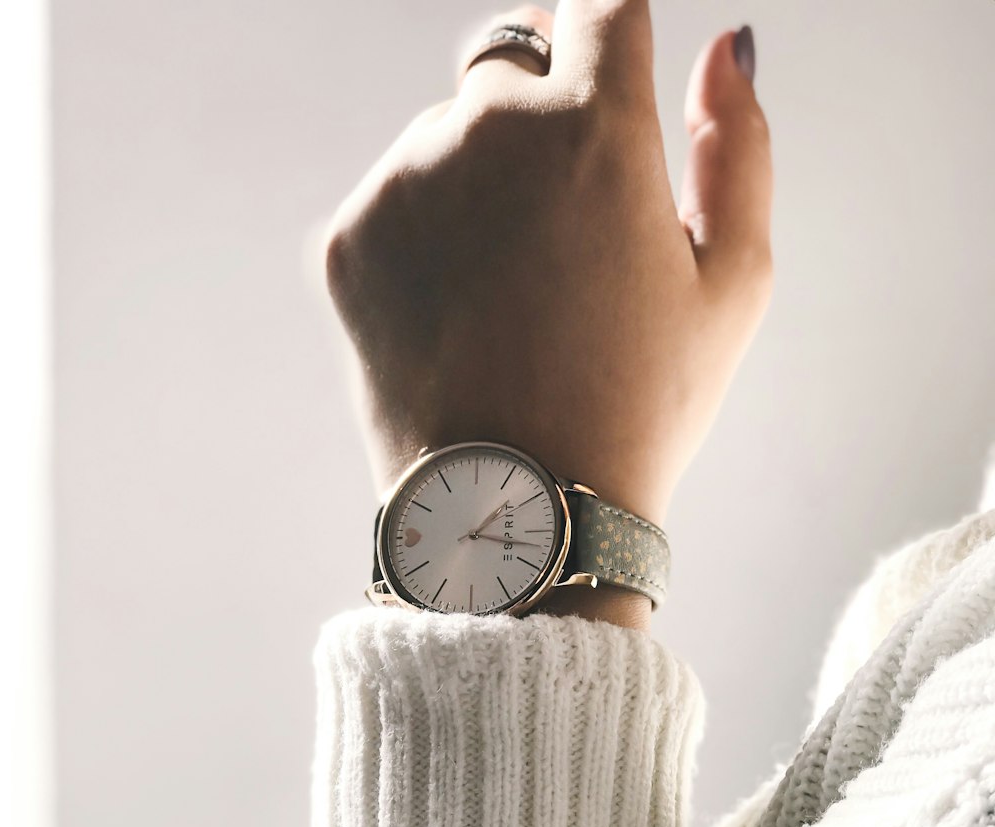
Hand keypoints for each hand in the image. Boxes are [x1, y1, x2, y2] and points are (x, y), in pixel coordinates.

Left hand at [324, 2, 772, 538]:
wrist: (517, 515)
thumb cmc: (641, 409)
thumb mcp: (734, 287)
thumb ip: (739, 147)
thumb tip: (726, 47)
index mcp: (594, 127)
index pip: (601, 0)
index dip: (614, 29)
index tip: (614, 68)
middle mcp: (485, 129)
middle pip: (511, 56)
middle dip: (544, 106)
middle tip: (568, 219)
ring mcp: (403, 182)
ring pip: (445, 134)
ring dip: (481, 180)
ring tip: (515, 297)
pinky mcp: (348, 239)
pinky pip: (394, 200)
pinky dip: (427, 236)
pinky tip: (464, 317)